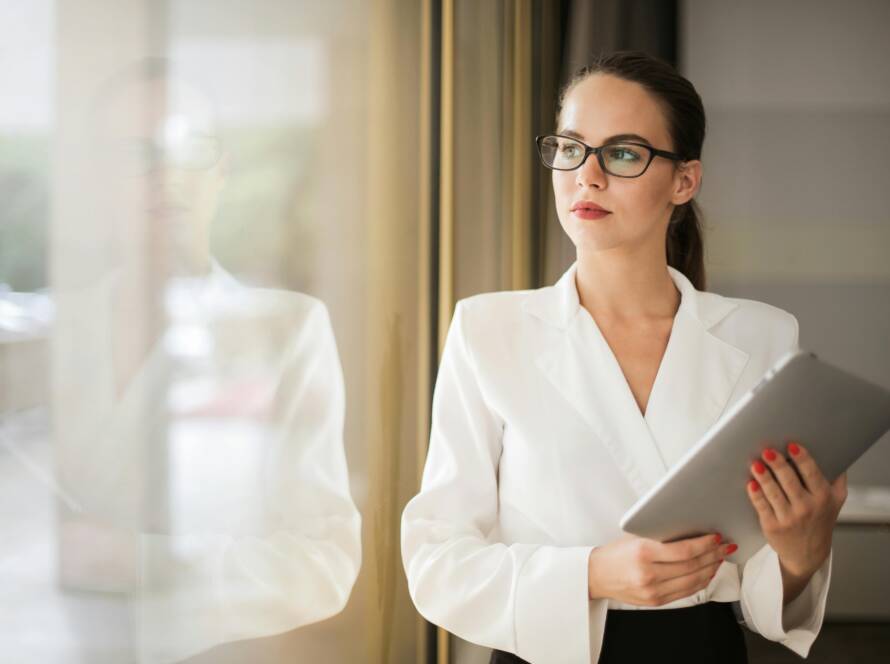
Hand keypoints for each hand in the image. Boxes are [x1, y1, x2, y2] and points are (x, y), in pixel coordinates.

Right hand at [587, 532, 734, 605]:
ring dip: (711, 569)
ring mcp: (653, 591)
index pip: (683, 551)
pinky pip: (686, 592)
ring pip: (693, 581)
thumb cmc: (615, 553)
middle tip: (725, 546)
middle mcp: (648, 574)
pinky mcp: (656, 601)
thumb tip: (692, 532)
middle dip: (713, 555)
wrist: (597, 575)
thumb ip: (661, 537)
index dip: (704, 544)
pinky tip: (707, 572)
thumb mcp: (635, 537)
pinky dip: (700, 581)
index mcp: (643, 553)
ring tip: (719, 558)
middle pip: (691, 566)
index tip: (715, 537)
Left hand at [746, 441, 847, 580]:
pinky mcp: (772, 526)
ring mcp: (789, 518)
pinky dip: (755, 494)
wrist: (808, 554)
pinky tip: (751, 483)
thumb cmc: (820, 521)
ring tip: (755, 464)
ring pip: (773, 493)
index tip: (792, 446)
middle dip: (777, 464)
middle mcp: (807, 508)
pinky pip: (762, 506)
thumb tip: (837, 455)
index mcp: (823, 498)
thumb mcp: (835, 501)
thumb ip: (837, 479)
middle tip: (767, 451)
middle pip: (789, 481)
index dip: (802, 459)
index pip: (812, 474)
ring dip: (763, 477)